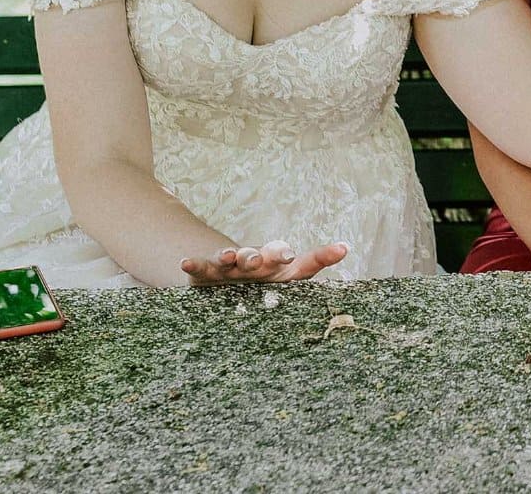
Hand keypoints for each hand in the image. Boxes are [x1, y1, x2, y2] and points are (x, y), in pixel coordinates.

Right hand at [181, 240, 348, 284]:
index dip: (322, 256)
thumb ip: (313, 265)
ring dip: (233, 254)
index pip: (307, 260)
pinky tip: (185, 263)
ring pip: (234, 257)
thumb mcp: (290, 281)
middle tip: (274, 259)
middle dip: (268, 255)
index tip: (341, 250)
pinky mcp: (206, 272)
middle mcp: (257, 259)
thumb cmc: (264, 283)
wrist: (223, 279)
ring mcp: (231, 264)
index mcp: (281, 264)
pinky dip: (194, 264)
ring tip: (231, 255)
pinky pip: (200, 267)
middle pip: (265, 254)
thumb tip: (345, 247)